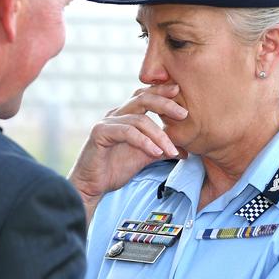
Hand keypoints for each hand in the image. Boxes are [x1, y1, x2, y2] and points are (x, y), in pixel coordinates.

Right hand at [68, 84, 187, 221]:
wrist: (92, 186)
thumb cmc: (115, 169)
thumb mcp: (145, 157)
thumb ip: (163, 150)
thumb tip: (186, 151)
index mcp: (126, 115)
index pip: (145, 96)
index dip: (162, 92)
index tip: (180, 93)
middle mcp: (116, 114)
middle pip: (143, 99)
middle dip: (165, 104)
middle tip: (183, 114)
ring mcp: (107, 122)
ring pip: (139, 119)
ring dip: (159, 135)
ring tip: (171, 150)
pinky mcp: (100, 133)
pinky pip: (127, 132)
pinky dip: (144, 142)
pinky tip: (156, 153)